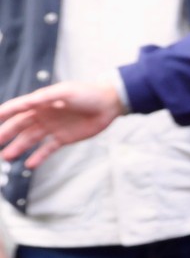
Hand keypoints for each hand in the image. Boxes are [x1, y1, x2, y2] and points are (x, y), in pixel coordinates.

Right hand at [0, 81, 125, 167]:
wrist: (110, 104)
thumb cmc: (88, 94)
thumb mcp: (66, 92)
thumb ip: (46, 97)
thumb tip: (27, 102)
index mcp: (41, 102)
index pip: (16, 108)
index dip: (3, 114)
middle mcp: (43, 115)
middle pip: (20, 126)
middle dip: (5, 134)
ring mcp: (53, 127)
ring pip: (30, 139)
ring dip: (18, 147)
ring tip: (7, 156)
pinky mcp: (64, 138)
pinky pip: (48, 149)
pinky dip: (39, 157)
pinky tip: (29, 165)